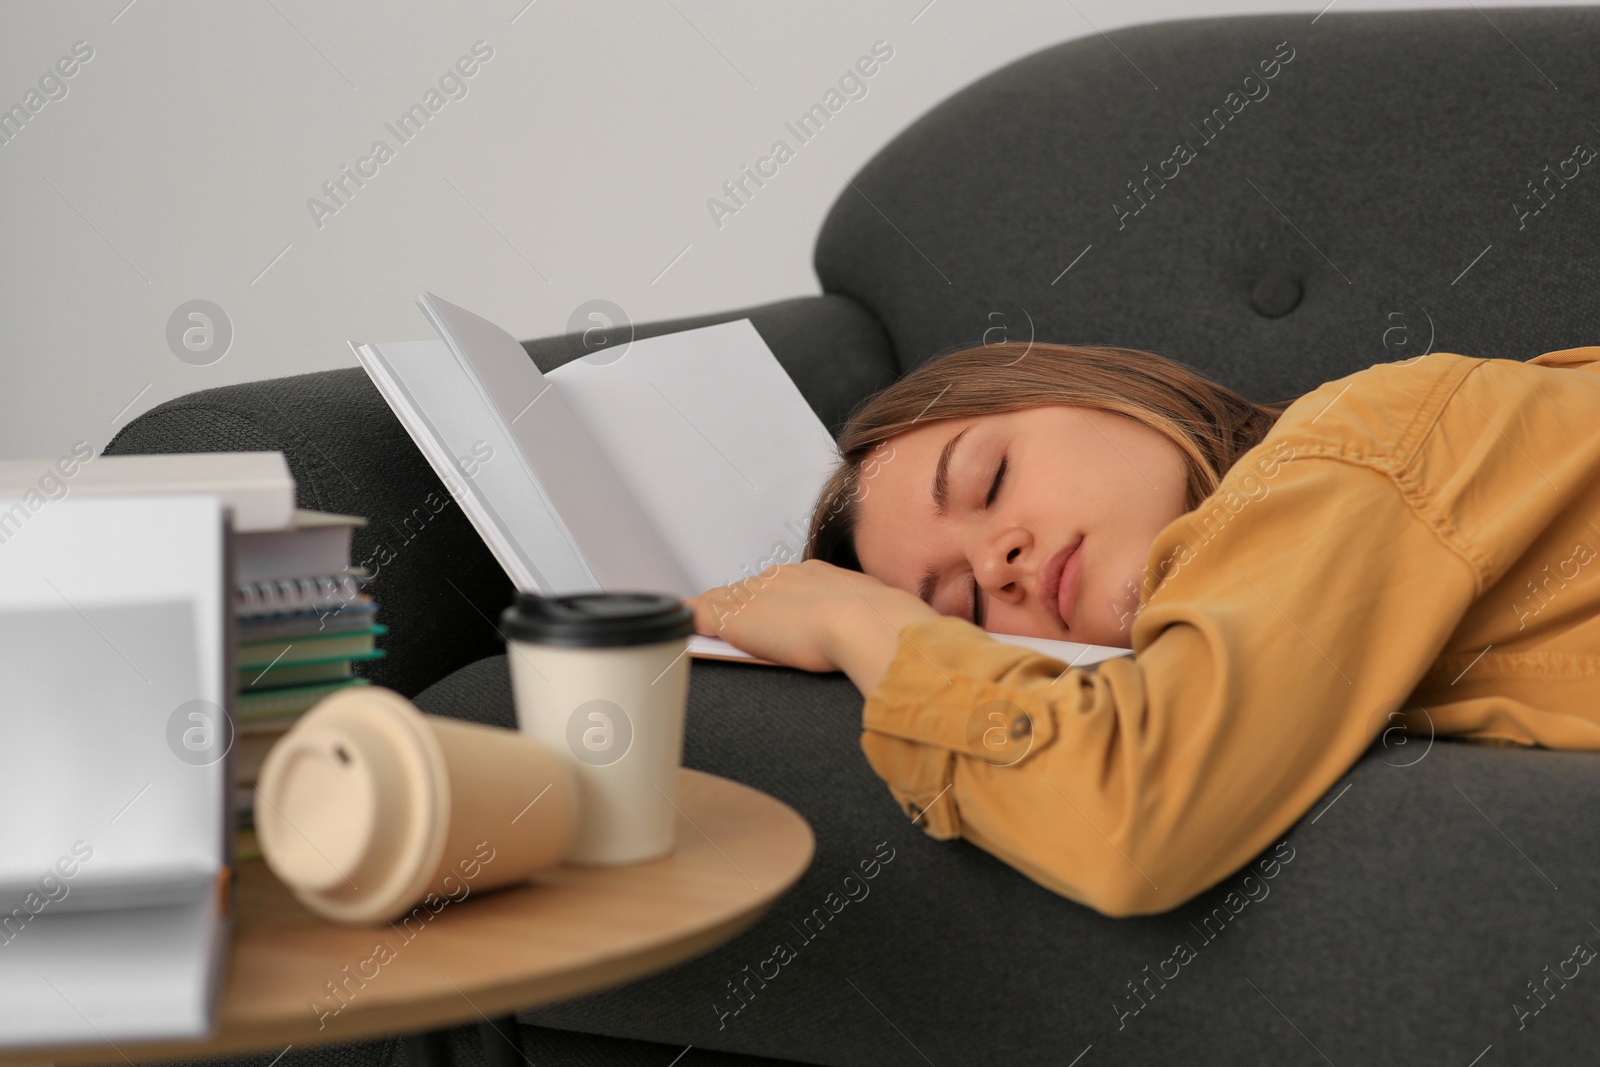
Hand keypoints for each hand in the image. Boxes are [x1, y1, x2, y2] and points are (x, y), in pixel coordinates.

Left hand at [686, 559, 940, 692]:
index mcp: (817, 574)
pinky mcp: (734, 618)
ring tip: (693, 623)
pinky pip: (696, 614)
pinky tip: (669, 626)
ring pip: (722, 599)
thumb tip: (902, 635)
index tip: (771, 615)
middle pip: (748, 589)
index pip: (783, 585)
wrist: (866, 624)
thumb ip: (878, 623)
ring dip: (709, 611)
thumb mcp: (883, 618)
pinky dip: (681, 619)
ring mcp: (756, 595)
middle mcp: (783, 578)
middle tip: (724, 621)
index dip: (773, 601)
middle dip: (737, 603)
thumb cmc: (884, 626)